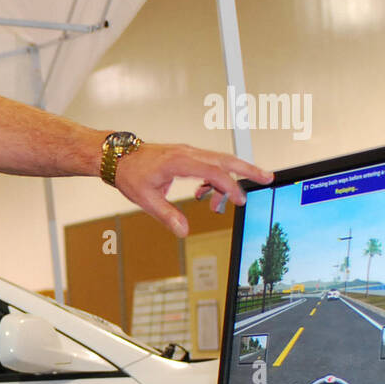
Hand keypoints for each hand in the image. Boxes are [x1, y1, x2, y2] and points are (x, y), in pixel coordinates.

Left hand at [114, 142, 272, 236]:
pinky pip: (207, 163)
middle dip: (248, 169)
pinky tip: (205, 193)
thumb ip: (167, 216)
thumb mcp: (145, 199)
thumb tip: (184, 231)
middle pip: (225, 158)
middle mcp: (186, 153)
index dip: (229, 186)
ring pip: (218, 160)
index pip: (213, 171)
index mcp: (178, 161)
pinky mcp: (185, 154)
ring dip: (231, 175)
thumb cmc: (129, 173)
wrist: (117, 156)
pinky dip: (214, 176)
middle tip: (267, 178)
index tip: (239, 200)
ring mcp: (187, 152)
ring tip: (230, 199)